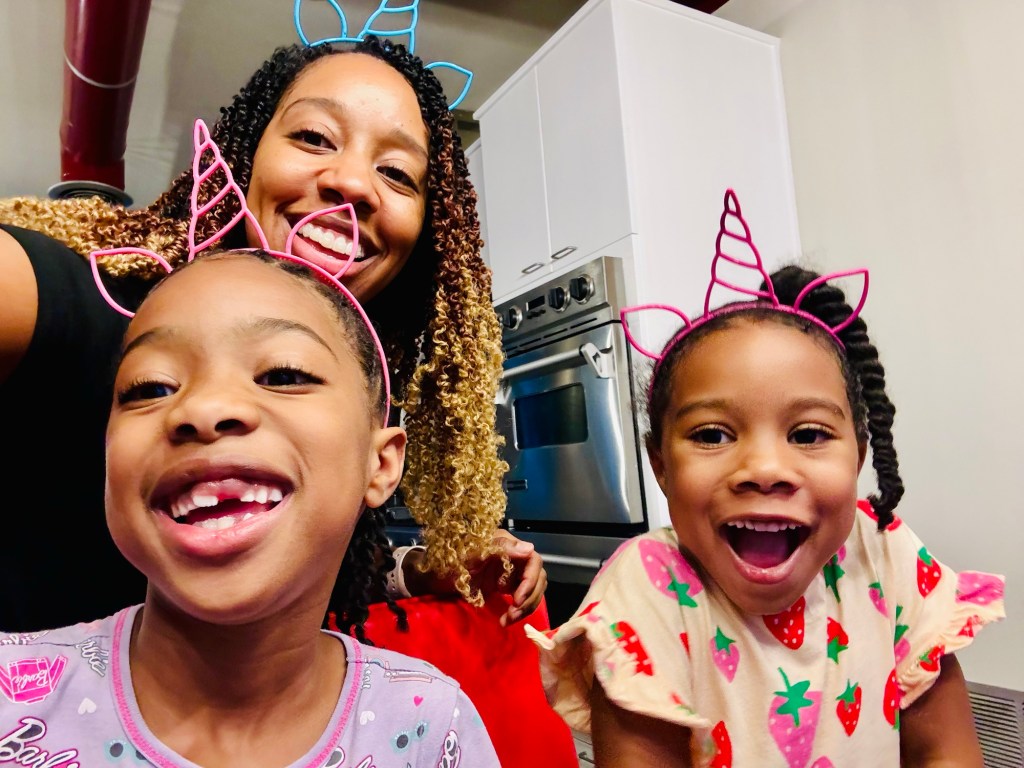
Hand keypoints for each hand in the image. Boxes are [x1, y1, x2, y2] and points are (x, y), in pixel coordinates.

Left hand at [399, 531, 547, 625]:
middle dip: (529, 597)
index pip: (534, 561)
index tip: (517, 598)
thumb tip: (529, 549)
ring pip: (532, 591)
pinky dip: (517, 612)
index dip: (531, 580)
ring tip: (508, 619)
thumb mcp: (474, 550)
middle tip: (513, 611)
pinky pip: (521, 601)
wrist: (436, 577)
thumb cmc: (451, 558)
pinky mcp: (507, 589)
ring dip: (525, 607)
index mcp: (509, 545)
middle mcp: (515, 558)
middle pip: (538, 578)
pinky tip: (505, 620)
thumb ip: (501, 547)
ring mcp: (511, 574)